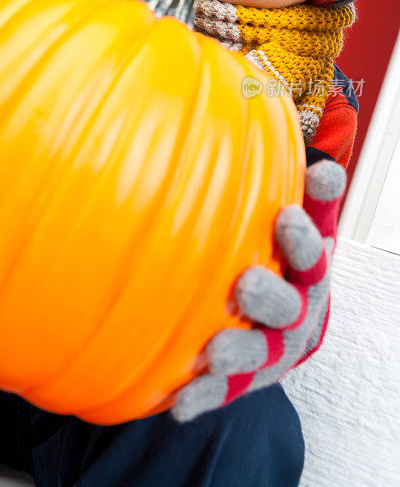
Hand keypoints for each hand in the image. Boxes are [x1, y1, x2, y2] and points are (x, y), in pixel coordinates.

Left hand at [171, 158, 345, 421]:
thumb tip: (251, 94)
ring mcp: (273, 347)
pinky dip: (202, 396)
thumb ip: (273, 177)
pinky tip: (176, 401)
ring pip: (263, 351)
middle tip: (250, 281)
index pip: (318, 238)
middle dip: (276, 290)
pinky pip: (223, 391)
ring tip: (215, 349)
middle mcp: (299, 306)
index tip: (300, 199)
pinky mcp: (245, 380)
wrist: (276, 327)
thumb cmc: (272, 257)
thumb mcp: (281, 218)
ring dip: (241, 349)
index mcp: (308, 265)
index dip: (314, 219)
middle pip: (296, 298)